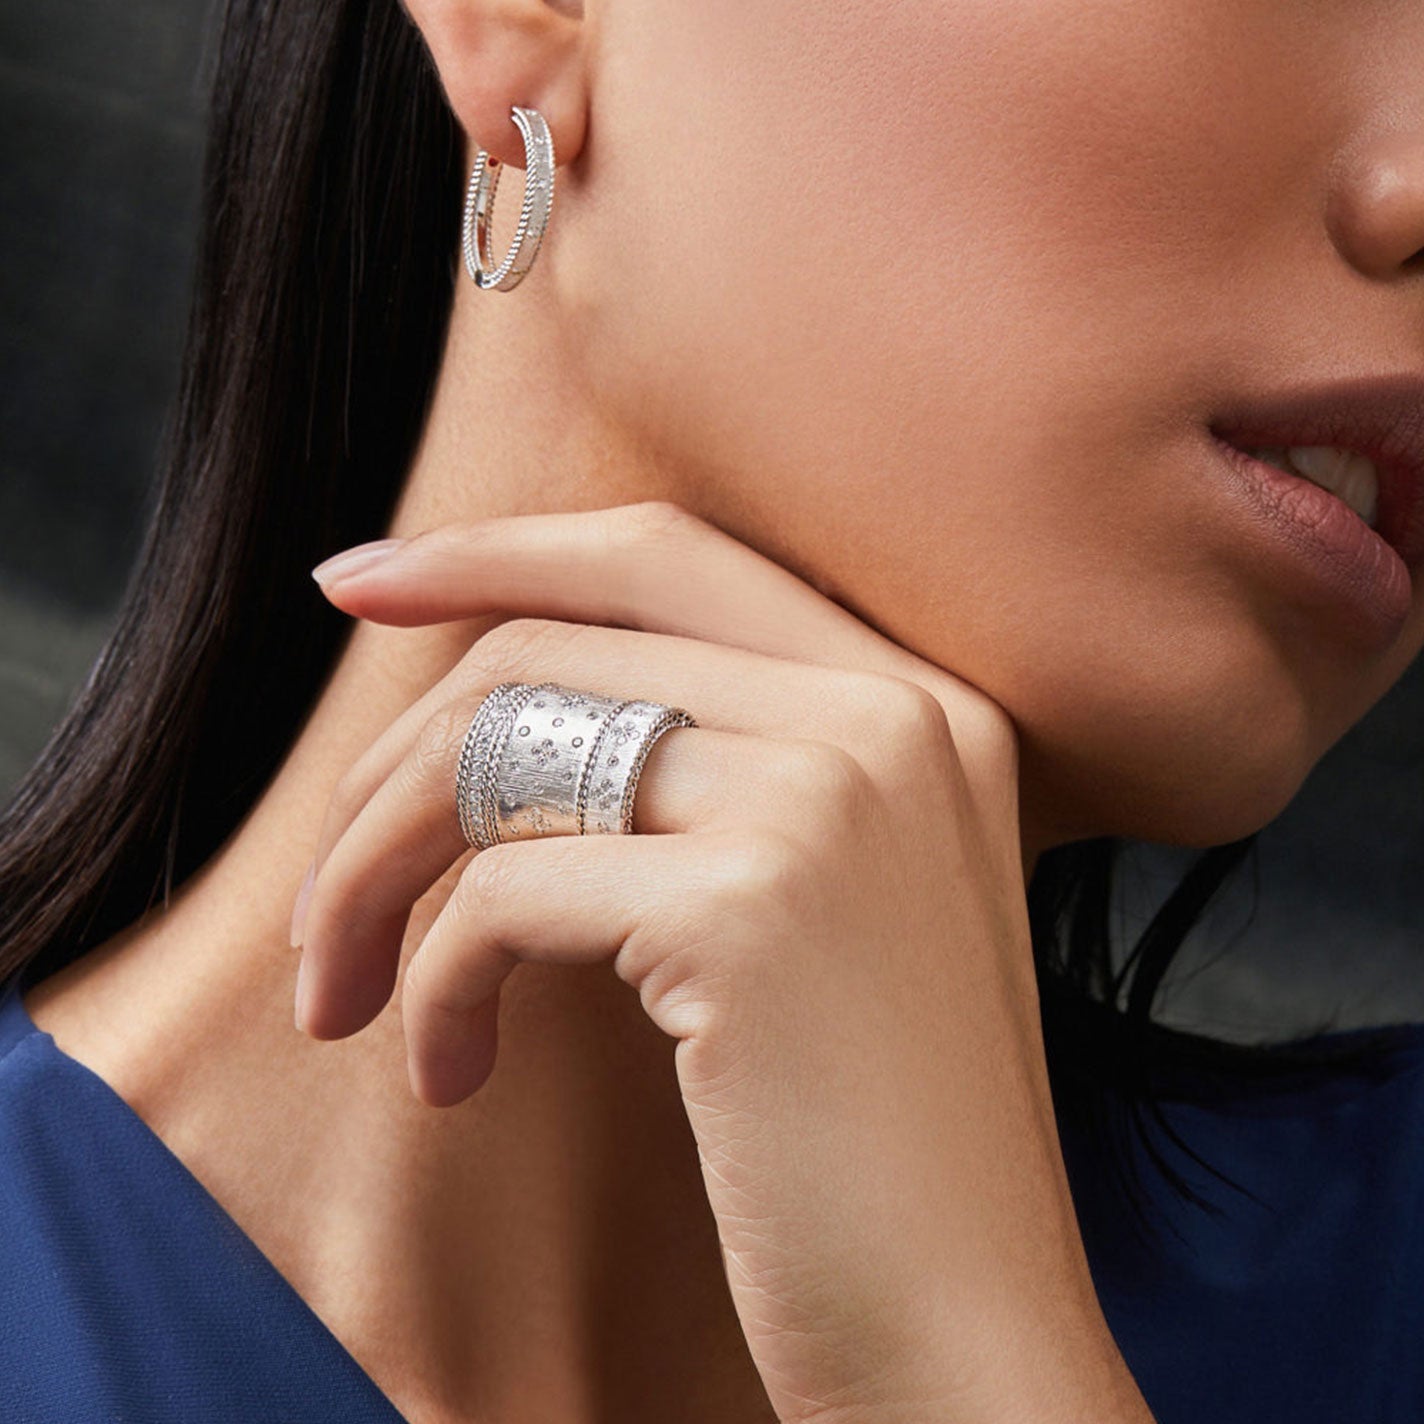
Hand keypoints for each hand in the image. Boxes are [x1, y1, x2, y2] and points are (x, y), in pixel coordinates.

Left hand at [293, 501, 1152, 1423]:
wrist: (970, 1332)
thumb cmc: (870, 1134)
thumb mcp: (817, 906)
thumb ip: (714, 774)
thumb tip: (501, 704)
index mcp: (917, 699)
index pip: (663, 554)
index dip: (495, 553)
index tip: (359, 587)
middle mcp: (889, 714)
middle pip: (554, 646)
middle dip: (396, 757)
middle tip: (329, 890)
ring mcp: (829, 798)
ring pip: (506, 751)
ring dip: (380, 871)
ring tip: (348, 986)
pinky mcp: (753, 909)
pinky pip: (505, 894)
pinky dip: (435, 978)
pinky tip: (450, 1071)